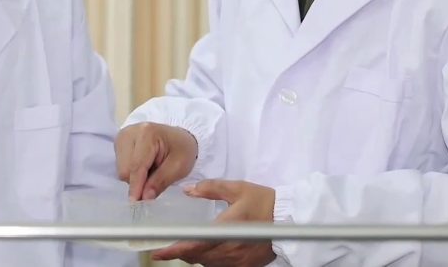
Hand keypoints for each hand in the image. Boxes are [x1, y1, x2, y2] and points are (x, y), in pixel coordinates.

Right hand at [114, 122, 197, 200]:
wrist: (180, 137)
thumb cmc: (182, 150)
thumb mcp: (179, 167)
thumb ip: (161, 181)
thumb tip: (144, 197)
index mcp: (147, 133)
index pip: (137, 165)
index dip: (136, 185)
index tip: (135, 202)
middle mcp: (130, 132)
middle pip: (125, 168)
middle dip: (137, 181)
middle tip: (155, 179)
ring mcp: (123, 135)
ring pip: (121, 168)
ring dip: (134, 176)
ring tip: (151, 169)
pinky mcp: (120, 141)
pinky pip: (120, 165)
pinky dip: (131, 171)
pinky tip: (144, 165)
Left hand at [152, 180, 277, 266]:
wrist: (290, 219)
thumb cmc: (264, 202)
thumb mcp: (237, 188)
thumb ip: (210, 188)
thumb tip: (188, 190)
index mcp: (227, 228)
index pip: (194, 244)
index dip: (174, 250)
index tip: (158, 251)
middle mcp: (230, 248)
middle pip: (197, 257)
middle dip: (181, 252)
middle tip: (167, 246)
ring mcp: (238, 260)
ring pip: (207, 263)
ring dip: (195, 256)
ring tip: (187, 246)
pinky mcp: (245, 266)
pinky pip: (220, 266)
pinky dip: (210, 260)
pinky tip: (208, 251)